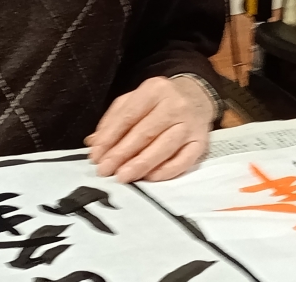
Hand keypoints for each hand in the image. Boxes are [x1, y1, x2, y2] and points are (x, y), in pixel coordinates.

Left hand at [87, 76, 214, 182]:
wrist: (197, 96)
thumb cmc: (159, 103)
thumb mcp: (135, 101)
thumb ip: (114, 120)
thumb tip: (94, 144)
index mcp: (154, 90)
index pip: (128, 115)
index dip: (110, 137)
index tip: (96, 156)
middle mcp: (174, 105)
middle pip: (145, 133)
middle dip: (122, 154)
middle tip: (106, 170)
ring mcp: (190, 124)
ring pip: (164, 147)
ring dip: (141, 164)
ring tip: (123, 177)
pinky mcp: (201, 142)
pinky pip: (185, 159)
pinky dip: (167, 170)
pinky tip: (150, 178)